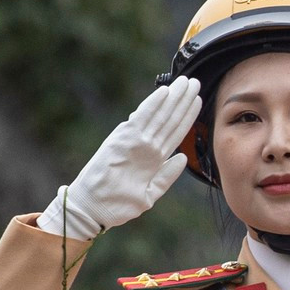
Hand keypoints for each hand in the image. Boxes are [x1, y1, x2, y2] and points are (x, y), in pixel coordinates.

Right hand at [37, 79, 201, 239]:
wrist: (92, 208)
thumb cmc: (117, 203)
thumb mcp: (149, 193)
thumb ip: (166, 176)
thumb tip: (182, 158)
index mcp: (152, 157)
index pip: (174, 132)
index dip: (187, 116)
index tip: (198, 100)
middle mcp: (144, 146)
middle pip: (169, 120)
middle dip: (183, 100)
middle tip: (195, 81)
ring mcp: (134, 141)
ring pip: (160, 116)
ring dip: (174, 99)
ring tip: (188, 83)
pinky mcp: (122, 140)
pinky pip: (142, 119)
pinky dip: (153, 105)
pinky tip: (164, 92)